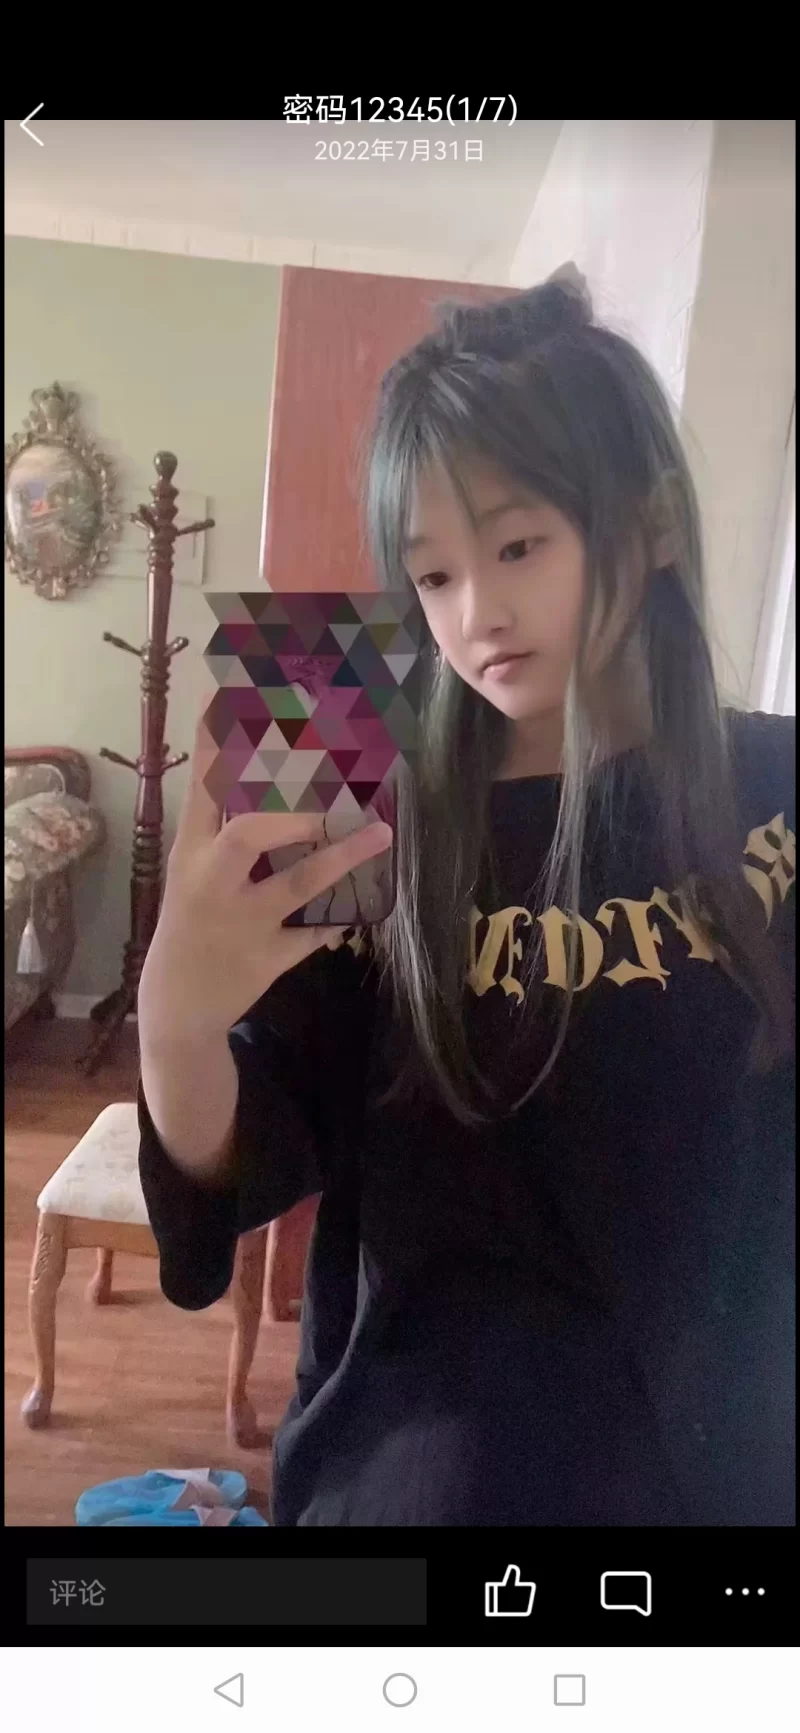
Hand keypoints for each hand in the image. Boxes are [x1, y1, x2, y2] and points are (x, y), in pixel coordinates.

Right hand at [138, 713, 391, 1044]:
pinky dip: (334, 924)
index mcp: (193, 847)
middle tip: (338, 765)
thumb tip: (276, 763)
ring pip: (295, 884)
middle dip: (294, 801)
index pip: (206, 779)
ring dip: (340, 856)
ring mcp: (240, 921)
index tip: (246, 685)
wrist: (177, 1006)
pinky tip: (359, 912)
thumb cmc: (194, 921)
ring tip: (381, 829)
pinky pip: (309, 937)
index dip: (225, 732)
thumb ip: (230, 821)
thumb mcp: (197, 866)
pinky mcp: (264, 959)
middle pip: (250, 829)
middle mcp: (212, 879)